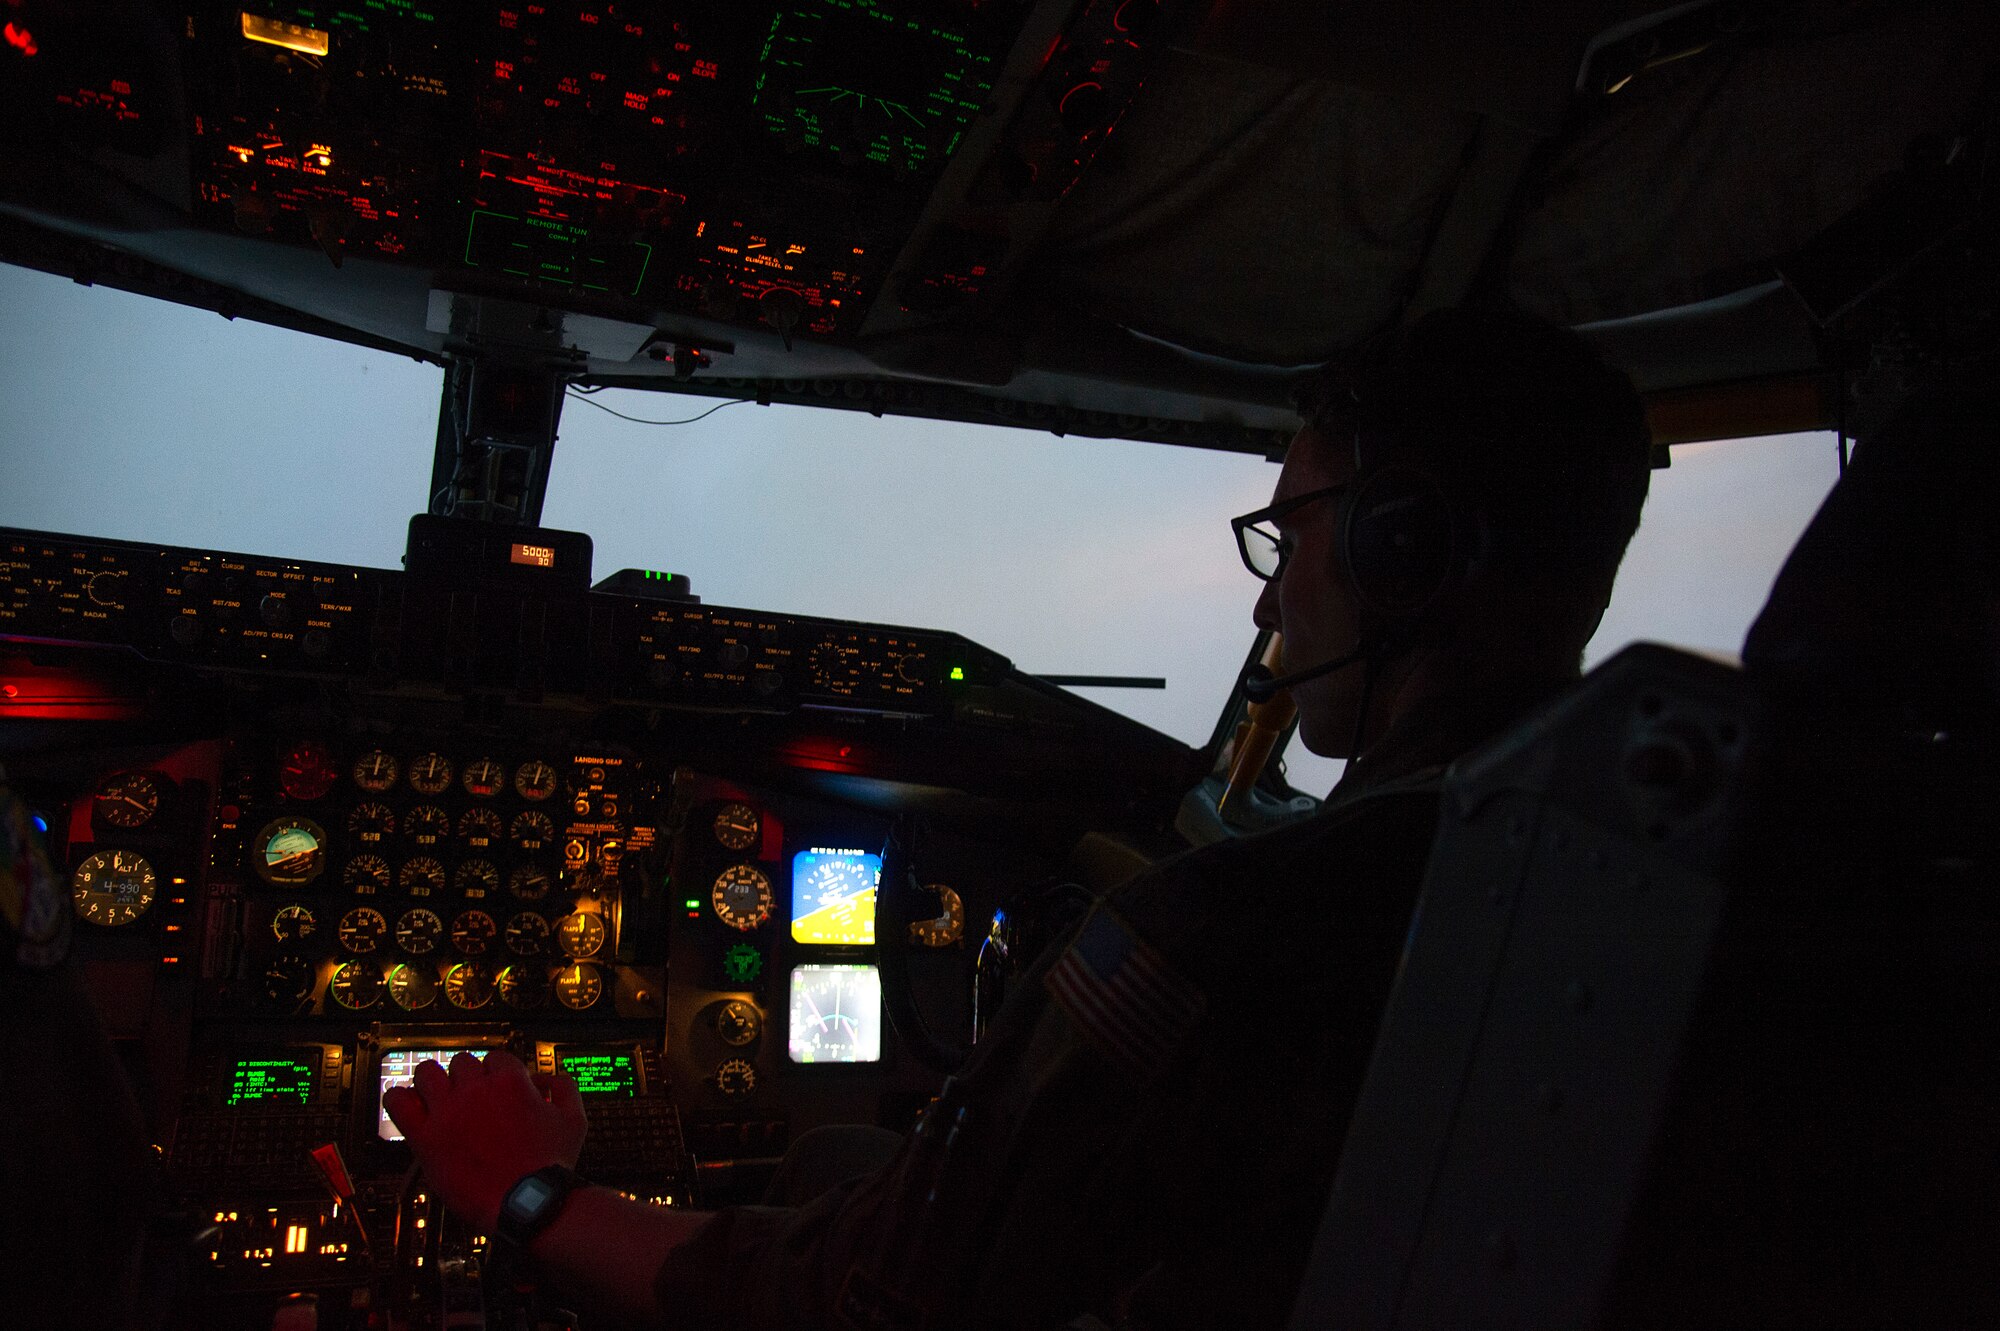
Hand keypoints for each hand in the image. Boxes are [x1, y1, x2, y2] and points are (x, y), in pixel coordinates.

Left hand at [383, 1050, 585, 1232]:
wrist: (527, 1203)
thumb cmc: (549, 1166)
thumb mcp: (574, 1120)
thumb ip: (566, 1089)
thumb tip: (552, 1078)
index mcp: (510, 1081)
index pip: (495, 1057)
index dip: (496, 1073)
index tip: (495, 1087)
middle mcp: (475, 1091)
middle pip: (461, 1062)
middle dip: (466, 1076)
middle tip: (469, 1096)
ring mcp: (447, 1112)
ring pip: (427, 1072)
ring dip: (433, 1080)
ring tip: (438, 1096)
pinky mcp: (426, 1138)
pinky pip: (398, 1103)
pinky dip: (399, 1098)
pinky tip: (408, 1104)